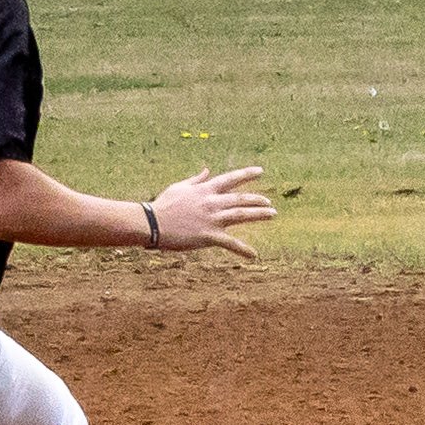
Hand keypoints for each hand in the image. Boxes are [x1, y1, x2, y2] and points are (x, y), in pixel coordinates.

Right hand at [151, 166, 276, 258]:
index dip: (247, 174)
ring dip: (259, 214)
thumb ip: (197, 179)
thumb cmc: (163, 204)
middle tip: (270, 202)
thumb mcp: (180, 186)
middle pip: (241, 198)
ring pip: (241, 214)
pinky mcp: (208, 235)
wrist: (152, 222)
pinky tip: (254, 254)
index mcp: (205, 189)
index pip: (231, 179)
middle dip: (258, 199)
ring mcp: (212, 218)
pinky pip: (230, 243)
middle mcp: (212, 202)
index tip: (260, 171)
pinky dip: (243, 249)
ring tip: (272, 214)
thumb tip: (207, 169)